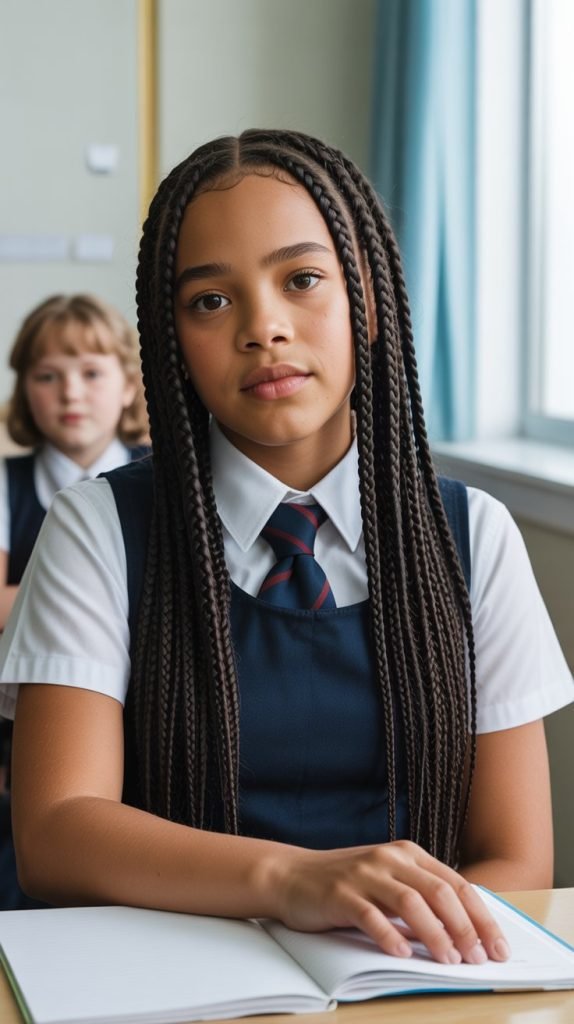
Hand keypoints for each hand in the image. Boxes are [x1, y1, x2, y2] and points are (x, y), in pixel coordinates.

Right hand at [275, 839, 510, 964]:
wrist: (291, 875)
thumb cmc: (345, 885)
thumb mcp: (388, 882)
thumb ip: (420, 898)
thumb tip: (463, 933)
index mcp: (407, 854)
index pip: (456, 884)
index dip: (480, 917)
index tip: (497, 947)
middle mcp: (390, 858)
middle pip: (439, 892)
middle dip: (465, 928)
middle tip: (478, 958)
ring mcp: (364, 874)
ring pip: (410, 902)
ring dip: (435, 934)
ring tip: (449, 960)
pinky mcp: (340, 893)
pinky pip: (370, 915)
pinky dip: (390, 936)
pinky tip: (402, 954)